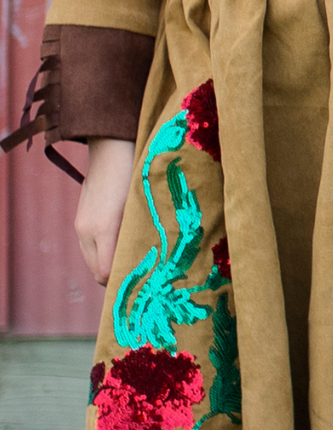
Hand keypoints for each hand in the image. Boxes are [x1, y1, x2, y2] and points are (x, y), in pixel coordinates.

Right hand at [75, 137, 135, 285]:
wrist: (112, 146)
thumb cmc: (136, 172)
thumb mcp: (144, 204)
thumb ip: (143, 232)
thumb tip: (155, 259)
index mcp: (104, 227)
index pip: (106, 272)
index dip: (123, 281)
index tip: (145, 283)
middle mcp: (87, 230)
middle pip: (97, 271)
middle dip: (117, 277)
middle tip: (143, 277)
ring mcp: (80, 225)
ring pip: (92, 261)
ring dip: (109, 264)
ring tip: (134, 261)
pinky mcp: (80, 219)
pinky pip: (89, 248)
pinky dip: (103, 253)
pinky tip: (121, 244)